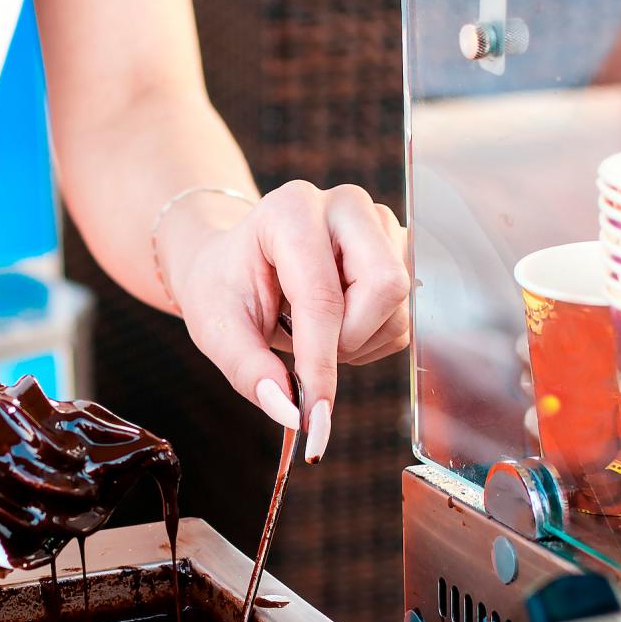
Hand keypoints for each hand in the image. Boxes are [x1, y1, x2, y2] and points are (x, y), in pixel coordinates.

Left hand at [158, 181, 409, 459]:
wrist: (235, 262)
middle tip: (305, 350)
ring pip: (398, 306)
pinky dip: (369, 339)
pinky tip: (336, 326)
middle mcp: (344, 205)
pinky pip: (403, 317)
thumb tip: (290, 413)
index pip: (322, 297)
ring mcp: (379, 224)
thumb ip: (248, 370)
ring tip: (311, 331)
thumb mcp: (217, 328)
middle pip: (384, 286)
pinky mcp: (399, 249)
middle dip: (348, 339)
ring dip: (356, 342)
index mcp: (291, 210)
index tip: (315, 416)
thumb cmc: (224, 287)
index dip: (321, 364)